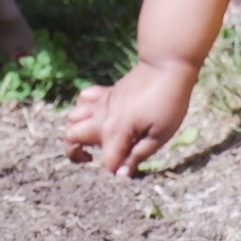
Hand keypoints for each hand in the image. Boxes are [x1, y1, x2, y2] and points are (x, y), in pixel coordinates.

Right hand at [63, 60, 197, 175]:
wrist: (166, 65)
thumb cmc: (168, 102)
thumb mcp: (160, 135)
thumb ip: (138, 155)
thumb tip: (122, 174)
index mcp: (116, 131)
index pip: (105, 163)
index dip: (113, 174)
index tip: (125, 175)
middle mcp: (102, 117)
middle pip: (71, 138)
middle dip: (76, 154)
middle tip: (92, 158)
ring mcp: (102, 102)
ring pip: (71, 118)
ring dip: (76, 131)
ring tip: (91, 139)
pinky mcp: (107, 92)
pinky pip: (83, 99)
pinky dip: (84, 109)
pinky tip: (97, 116)